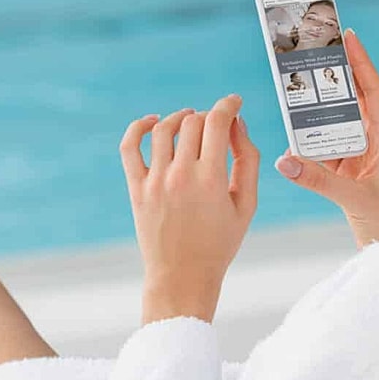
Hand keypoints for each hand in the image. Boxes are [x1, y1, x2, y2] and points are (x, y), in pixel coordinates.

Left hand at [119, 95, 259, 323]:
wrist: (183, 276)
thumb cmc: (219, 243)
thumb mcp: (246, 205)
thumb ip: (248, 161)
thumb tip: (238, 125)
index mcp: (211, 179)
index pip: (218, 122)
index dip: (228, 105)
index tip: (234, 103)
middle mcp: (181, 176)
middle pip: (193, 123)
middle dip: (208, 116)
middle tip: (215, 126)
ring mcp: (155, 181)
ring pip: (164, 128)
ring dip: (180, 117)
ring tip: (190, 122)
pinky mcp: (137, 188)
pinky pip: (130, 146)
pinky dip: (139, 127)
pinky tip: (152, 122)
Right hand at [275, 30, 378, 247]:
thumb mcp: (354, 199)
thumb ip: (318, 180)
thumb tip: (283, 161)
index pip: (375, 93)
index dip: (363, 64)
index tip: (350, 38)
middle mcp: (375, 145)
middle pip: (354, 101)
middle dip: (336, 78)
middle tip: (316, 52)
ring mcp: (360, 159)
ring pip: (337, 124)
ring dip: (318, 109)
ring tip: (298, 87)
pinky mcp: (347, 175)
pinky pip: (325, 149)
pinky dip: (309, 141)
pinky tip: (293, 134)